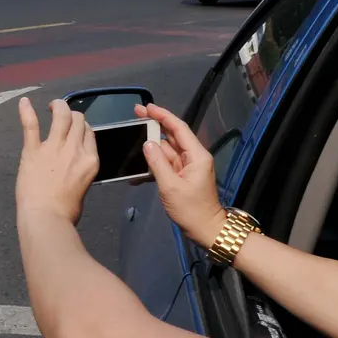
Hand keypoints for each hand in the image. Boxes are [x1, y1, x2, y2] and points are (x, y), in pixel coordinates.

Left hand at [17, 98, 98, 225]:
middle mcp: (75, 149)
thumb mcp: (84, 187)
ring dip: (58, 107)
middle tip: (63, 115)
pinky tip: (24, 102)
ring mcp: (53, 147)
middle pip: (78, 121)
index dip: (83, 127)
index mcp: (90, 160)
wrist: (46, 218)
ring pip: (61, 116)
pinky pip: (30, 125)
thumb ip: (81, 170)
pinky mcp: (33, 150)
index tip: (76, 128)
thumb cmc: (66, 211)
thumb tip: (74, 166)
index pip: (90, 133)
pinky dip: (26, 111)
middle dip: (72, 114)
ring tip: (52, 106)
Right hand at [136, 103, 226, 247]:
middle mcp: (193, 157)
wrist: (206, 230)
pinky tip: (137, 169)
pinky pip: (165, 164)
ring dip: (150, 147)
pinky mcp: (182, 176)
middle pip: (172, 136)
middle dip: (154, 125)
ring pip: (167, 150)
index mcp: (197, 155)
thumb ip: (157, 163)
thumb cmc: (191, 210)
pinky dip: (153, 164)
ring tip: (131, 139)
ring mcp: (187, 167)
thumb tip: (147, 144)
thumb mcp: (171, 187)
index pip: (179, 128)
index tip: (147, 107)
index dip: (163, 115)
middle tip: (136, 114)